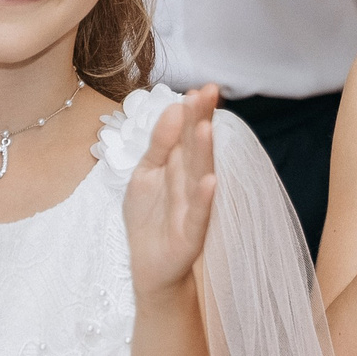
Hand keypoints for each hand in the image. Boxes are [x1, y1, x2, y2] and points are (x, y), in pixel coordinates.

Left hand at [124, 85, 220, 300]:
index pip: (188, 133)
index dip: (194, 112)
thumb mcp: (146, 174)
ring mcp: (193, 207)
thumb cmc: (150, 219)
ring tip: (207, 128)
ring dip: (204, 152)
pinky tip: (210, 181)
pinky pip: (199, 213)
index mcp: (179, 166)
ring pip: (199, 175)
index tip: (202, 88)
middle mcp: (190, 182)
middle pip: (195, 148)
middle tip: (208, 93)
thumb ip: (160, 144)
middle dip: (200, 120)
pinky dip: (203, 198)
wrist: (151, 267)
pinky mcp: (192, 233)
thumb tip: (173, 108)